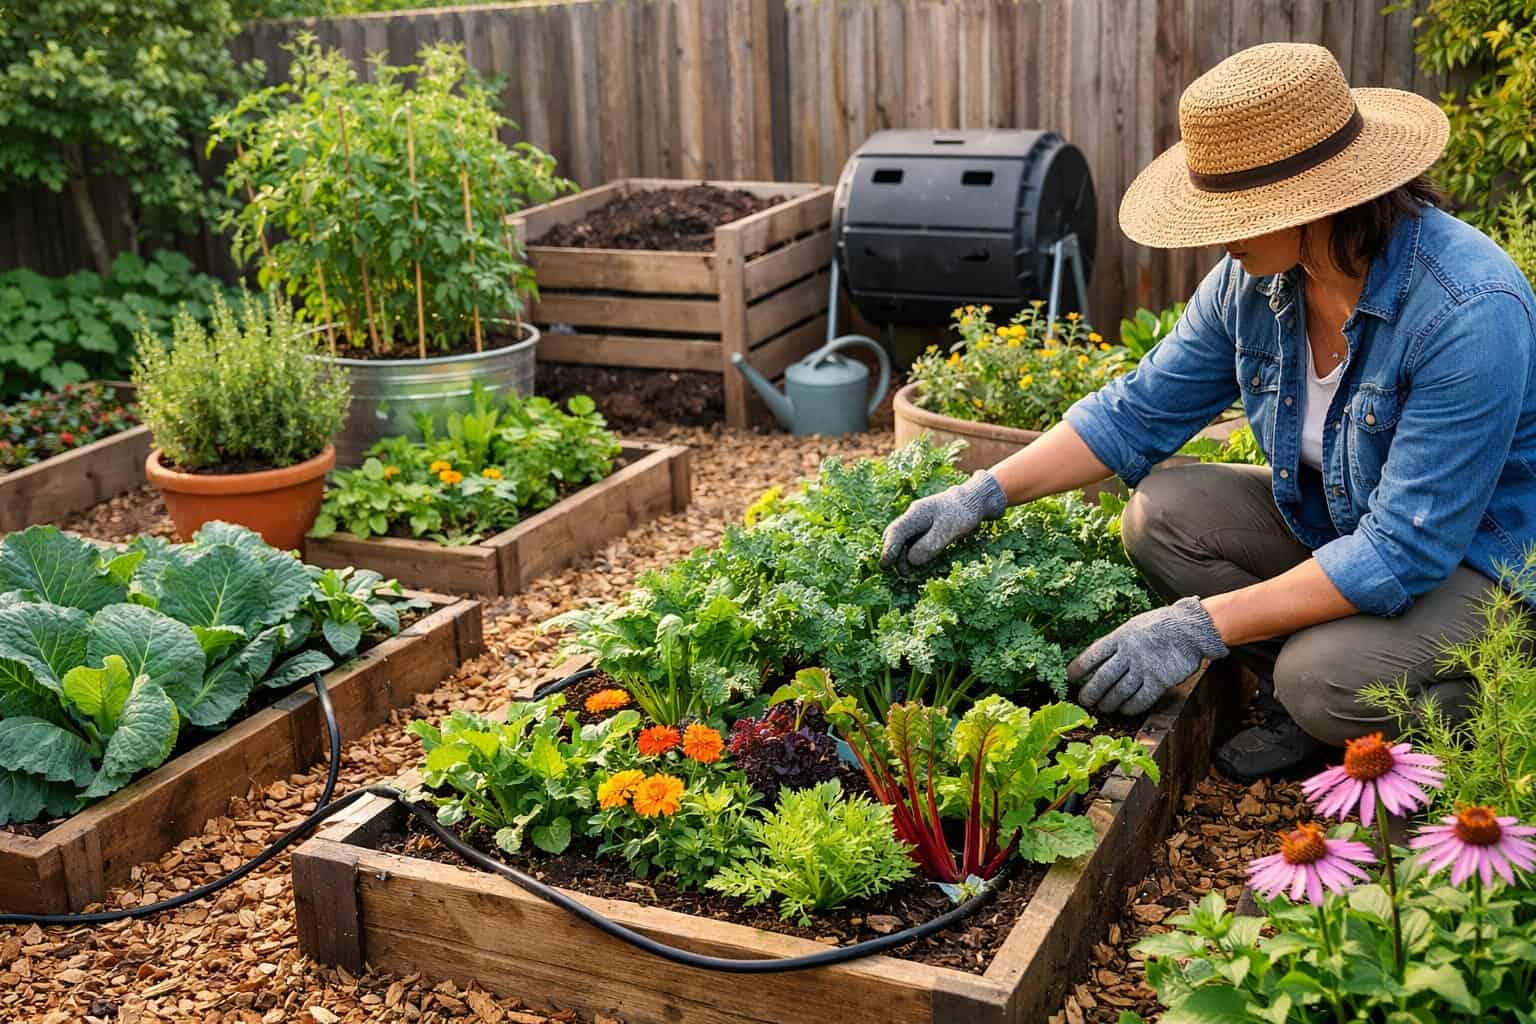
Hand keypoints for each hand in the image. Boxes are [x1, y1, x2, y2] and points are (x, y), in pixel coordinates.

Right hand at [880, 470, 1008, 568]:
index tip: (884, 566)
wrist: (974, 500)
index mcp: (916, 514)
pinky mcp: (925, 528)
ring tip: (910, 573)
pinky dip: (911, 553)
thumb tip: (911, 560)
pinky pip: (912, 541)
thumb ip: (929, 545)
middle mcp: (913, 517)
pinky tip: (918, 563)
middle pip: (894, 536)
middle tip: (902, 574)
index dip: (888, 550)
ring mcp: (918, 522)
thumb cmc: (963, 513)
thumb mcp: (948, 530)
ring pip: (903, 540)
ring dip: (903, 556)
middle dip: (894, 555)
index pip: (896, 532)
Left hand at [1068, 597, 1228, 715]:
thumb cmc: (1160, 625)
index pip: (1091, 656)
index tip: (1071, 678)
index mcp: (1119, 637)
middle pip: (1102, 678)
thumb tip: (1099, 657)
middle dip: (1090, 693)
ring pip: (1119, 692)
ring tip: (1104, 708)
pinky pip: (1141, 699)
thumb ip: (1117, 641)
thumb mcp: (1133, 626)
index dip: (1078, 669)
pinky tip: (1125, 710)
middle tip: (1085, 701)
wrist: (1191, 628)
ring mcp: (1144, 667)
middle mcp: (1128, 653)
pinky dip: (1130, 707)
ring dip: (1108, 703)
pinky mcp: (1159, 680)